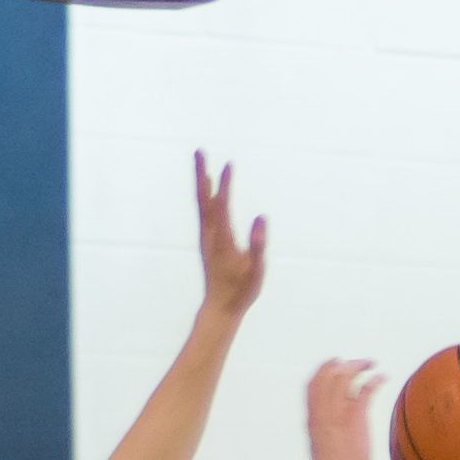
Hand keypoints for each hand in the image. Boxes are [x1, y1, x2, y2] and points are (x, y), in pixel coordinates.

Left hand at [195, 152, 268, 316]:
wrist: (220, 308)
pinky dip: (203, 196)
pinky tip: (205, 189)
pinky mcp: (207, 241)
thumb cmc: (241, 291)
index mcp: (223, 240)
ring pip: (201, 205)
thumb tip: (260, 218)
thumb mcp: (256, 271)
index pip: (221, 206)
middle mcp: (210, 236)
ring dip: (200, 182)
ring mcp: (206, 238)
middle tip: (199, 151)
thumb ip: (258, 245)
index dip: (224, 185)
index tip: (228, 166)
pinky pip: (203, 213)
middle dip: (201, 174)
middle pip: (203, 199)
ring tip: (201, 163)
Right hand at [302, 358, 379, 459]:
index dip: (324, 371)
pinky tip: (382, 377)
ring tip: (372, 363)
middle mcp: (321, 413)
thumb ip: (324, 433)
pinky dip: (374, 380)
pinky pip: (364, 391)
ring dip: (359, 366)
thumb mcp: (322, 449)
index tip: (335, 365)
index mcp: (312, 420)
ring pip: (343, 377)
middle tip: (358, 362)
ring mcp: (337, 415)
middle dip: (342, 363)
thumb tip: (330, 430)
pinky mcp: (354, 420)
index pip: (312, 386)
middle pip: (326, 375)